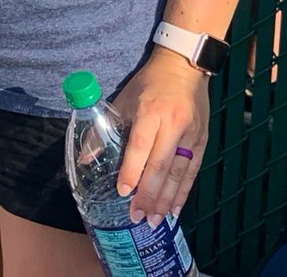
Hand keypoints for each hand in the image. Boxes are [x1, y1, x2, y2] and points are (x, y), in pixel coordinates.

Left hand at [112, 46, 209, 225]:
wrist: (184, 67)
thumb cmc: (148, 83)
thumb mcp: (123, 99)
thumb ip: (104, 129)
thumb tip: (84, 158)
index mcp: (150, 111)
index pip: (140, 145)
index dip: (131, 169)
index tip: (122, 191)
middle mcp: (173, 124)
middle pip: (160, 165)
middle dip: (148, 194)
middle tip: (137, 216)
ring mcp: (191, 135)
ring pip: (178, 173)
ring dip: (166, 200)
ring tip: (155, 220)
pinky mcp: (202, 141)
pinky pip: (192, 172)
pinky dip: (183, 192)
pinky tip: (175, 209)